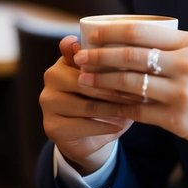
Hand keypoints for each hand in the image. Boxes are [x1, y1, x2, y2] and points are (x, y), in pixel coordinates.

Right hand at [40, 35, 132, 174]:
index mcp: (64, 59)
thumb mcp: (107, 81)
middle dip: (115, 88)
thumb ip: (111, 65)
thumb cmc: (101, 101)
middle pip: (86, 80)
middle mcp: (51, 77)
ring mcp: (48, 102)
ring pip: (86, 105)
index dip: (99, 56)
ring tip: (133, 109)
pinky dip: (105, 126)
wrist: (87, 136)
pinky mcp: (52, 126)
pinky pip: (82, 125)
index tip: (125, 63)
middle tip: (139, 92)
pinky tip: (120, 125)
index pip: (77, 51)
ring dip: (113, 109)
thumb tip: (133, 55)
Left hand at [71, 22, 187, 156]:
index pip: (140, 30)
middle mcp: (185, 64)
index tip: (90, 33)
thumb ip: (179, 48)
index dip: (109, 32)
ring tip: (84, 80)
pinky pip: (139, 112)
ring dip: (101, 82)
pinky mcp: (179, 121)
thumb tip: (142, 42)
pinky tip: (104, 106)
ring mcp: (181, 93)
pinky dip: (117, 108)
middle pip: (129, 55)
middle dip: (98, 56)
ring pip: (128, 84)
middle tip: (78, 57)